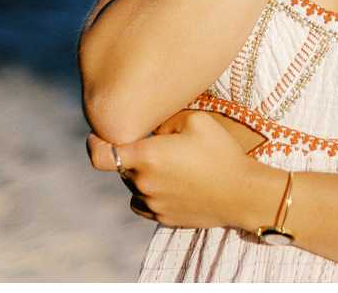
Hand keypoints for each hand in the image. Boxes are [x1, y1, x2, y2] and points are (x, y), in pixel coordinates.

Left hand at [86, 111, 265, 229]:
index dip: (95, 144)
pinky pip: (143, 203)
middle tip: (157, 145)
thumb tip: (152, 130)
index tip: (99, 136)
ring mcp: (152, 204)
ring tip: (170, 165)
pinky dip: (148, 192)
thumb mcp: (196, 120)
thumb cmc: (220, 153)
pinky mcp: (162, 218)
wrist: (242, 193)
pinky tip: (169, 183)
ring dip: (142, 174)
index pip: (100, 156)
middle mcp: (143, 183)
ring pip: (132, 185)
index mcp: (147, 157)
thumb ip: (164, 121)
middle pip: (121, 167)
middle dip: (132, 154)